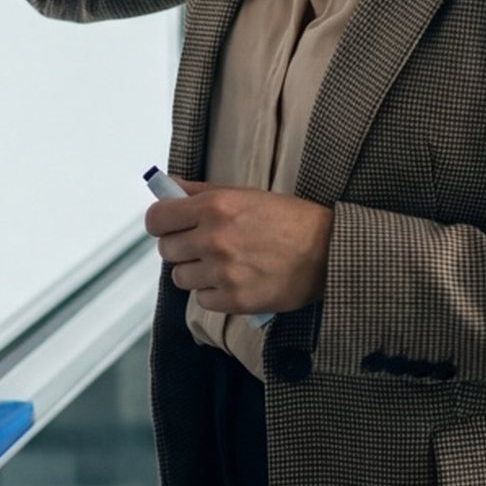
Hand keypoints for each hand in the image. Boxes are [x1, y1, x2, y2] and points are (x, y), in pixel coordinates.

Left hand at [147, 183, 333, 315]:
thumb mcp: (247, 194)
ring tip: (224, 265)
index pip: (157, 219)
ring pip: (181, 278)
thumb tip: (168, 186)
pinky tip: (236, 281)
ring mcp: (223, 272)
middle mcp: (214, 238)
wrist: (329, 251)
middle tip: (204, 245)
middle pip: (166, 250)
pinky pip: (202, 300)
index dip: (162, 223)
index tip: (171, 226)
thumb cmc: (291, 220)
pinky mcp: (234, 300)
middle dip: (181, 248)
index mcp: (215, 206)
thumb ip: (203, 191)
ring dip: (197, 272)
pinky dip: (214, 293)